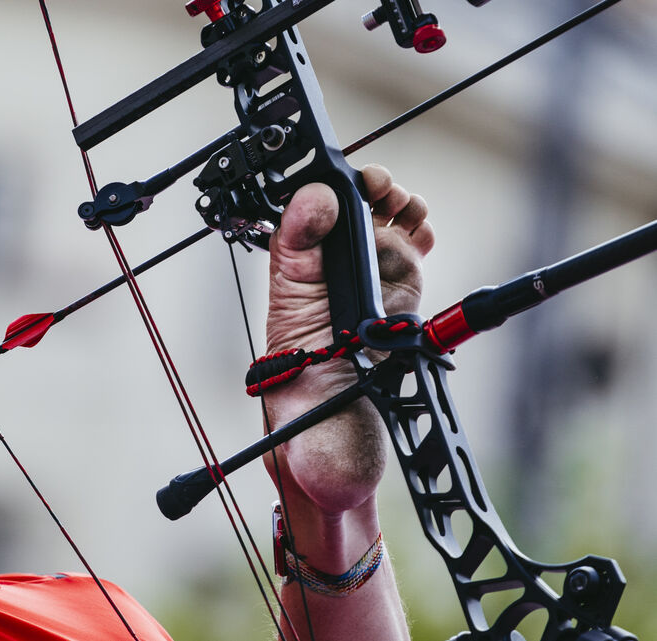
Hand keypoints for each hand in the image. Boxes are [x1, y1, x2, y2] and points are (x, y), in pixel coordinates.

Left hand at [263, 164, 433, 514]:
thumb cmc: (301, 409)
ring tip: (403, 223)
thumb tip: (312, 200)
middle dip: (374, 196)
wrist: (338, 460)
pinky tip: (422, 230)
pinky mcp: (400, 311)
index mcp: (296, 285)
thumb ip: (296, 260)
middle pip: (356, 217)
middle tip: (385, 194)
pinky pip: (412, 262)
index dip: (331, 191)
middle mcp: (331, 286)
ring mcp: (368, 296)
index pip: (308, 218)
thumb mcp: (290, 334)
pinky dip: (421, 238)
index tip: (352, 182)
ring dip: (402, 216)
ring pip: (389, 234)